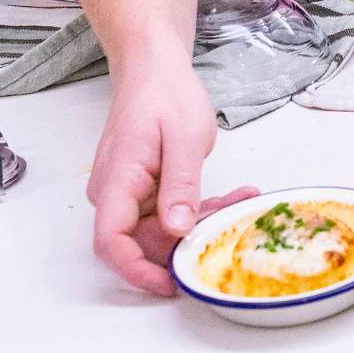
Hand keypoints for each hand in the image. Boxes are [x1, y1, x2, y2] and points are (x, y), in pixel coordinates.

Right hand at [86, 61, 255, 294]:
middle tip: (231, 229)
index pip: (111, 242)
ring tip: (241, 202)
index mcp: (117, 182)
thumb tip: (177, 229)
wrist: (154, 68)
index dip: (137, 271)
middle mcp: (116, 193)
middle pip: (142, 240)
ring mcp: (129, 191)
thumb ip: (180, 185)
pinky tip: (233, 196)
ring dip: (201, 223)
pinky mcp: (145, 188)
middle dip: (187, 243)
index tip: (169, 285)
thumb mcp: (183, 137)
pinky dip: (199, 208)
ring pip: (161, 227)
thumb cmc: (165, 94)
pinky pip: (169, 211)